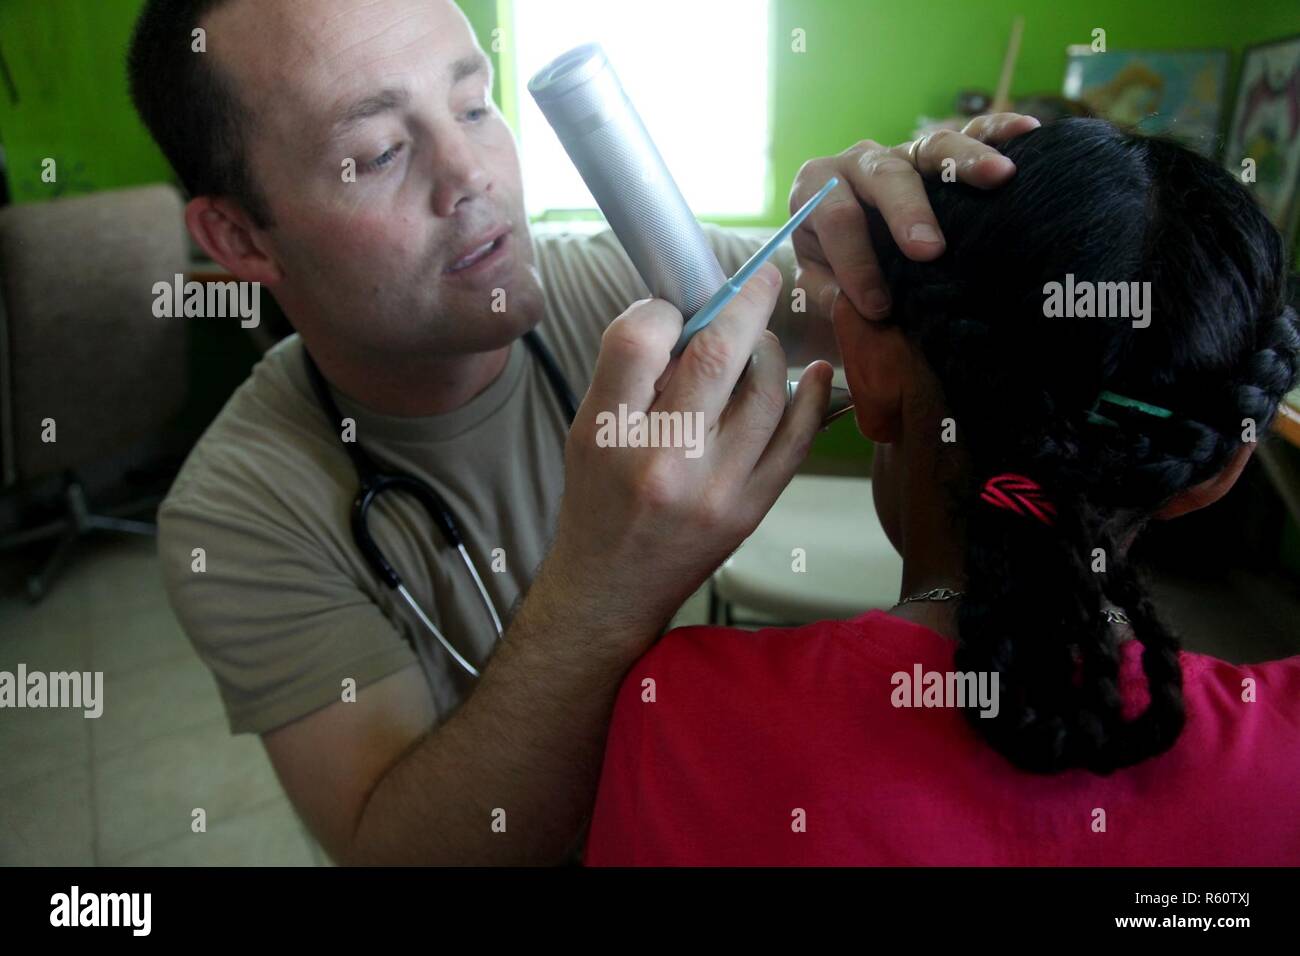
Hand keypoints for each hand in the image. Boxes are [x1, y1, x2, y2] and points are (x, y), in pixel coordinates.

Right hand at [542, 264, 831, 649]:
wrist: (612, 588)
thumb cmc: (597, 501)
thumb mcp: (585, 429)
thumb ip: (629, 373)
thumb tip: (687, 313)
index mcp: (608, 434)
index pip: (640, 340)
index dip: (664, 309)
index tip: (675, 309)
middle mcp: (663, 461)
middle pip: (717, 355)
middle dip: (747, 303)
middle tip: (760, 281)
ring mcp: (715, 488)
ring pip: (766, 391)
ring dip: (770, 351)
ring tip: (757, 344)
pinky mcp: (750, 509)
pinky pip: (796, 441)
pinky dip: (813, 399)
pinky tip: (816, 373)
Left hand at [790, 112, 1041, 320]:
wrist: (841, 249)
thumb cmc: (831, 269)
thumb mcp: (817, 284)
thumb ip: (831, 295)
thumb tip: (865, 308)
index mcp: (816, 190)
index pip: (837, 218)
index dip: (855, 262)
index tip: (878, 306)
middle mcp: (858, 162)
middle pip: (884, 176)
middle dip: (907, 213)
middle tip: (930, 250)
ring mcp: (901, 153)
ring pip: (931, 148)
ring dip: (966, 162)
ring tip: (1001, 176)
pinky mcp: (936, 155)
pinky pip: (969, 134)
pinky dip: (996, 132)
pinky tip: (1026, 133)